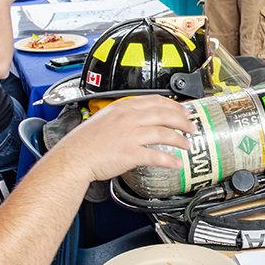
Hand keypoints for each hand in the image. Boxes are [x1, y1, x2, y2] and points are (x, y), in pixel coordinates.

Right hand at [53, 95, 192, 182]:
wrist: (73, 157)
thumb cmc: (85, 141)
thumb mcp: (105, 118)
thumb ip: (123, 116)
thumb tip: (139, 118)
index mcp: (124, 107)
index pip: (156, 100)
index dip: (174, 105)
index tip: (183, 110)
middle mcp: (129, 118)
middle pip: (165, 115)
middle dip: (182, 120)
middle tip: (191, 126)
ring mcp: (131, 135)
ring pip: (164, 133)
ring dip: (180, 139)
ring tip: (187, 145)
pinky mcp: (130, 153)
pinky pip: (156, 156)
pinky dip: (169, 160)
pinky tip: (176, 164)